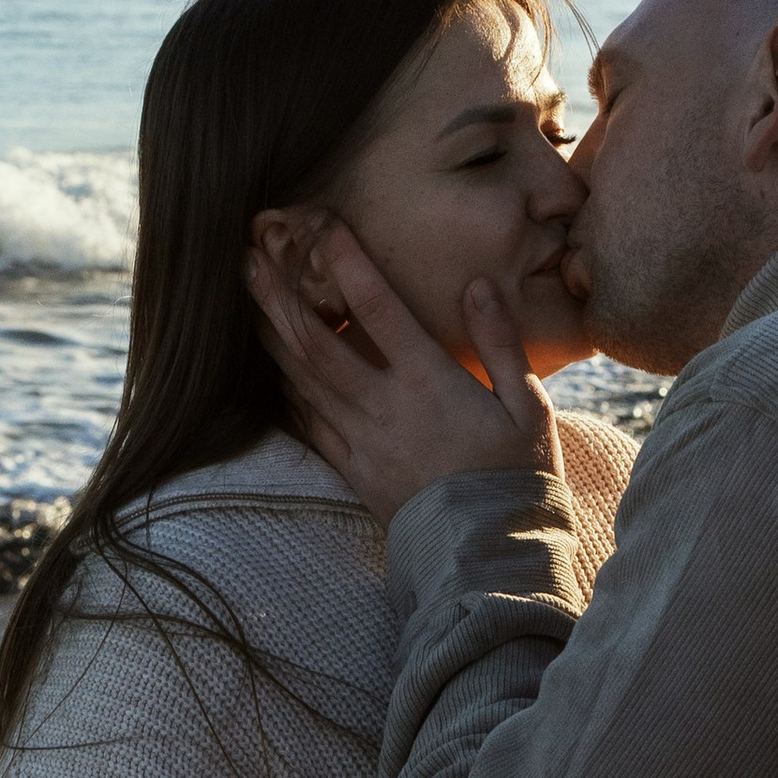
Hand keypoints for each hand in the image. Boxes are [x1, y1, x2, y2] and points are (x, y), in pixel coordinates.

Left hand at [245, 223, 561, 525]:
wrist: (487, 553)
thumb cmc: (516, 475)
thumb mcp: (527, 406)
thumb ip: (500, 342)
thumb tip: (478, 285)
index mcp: (428, 382)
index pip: (377, 308)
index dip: (348, 262)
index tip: (325, 224)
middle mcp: (382, 405)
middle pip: (315, 340)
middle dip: (280, 293)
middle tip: (253, 254)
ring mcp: (360, 439)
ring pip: (300, 377)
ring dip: (271, 333)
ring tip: (250, 297)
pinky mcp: (351, 468)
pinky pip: (305, 421)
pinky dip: (284, 387)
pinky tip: (272, 365)